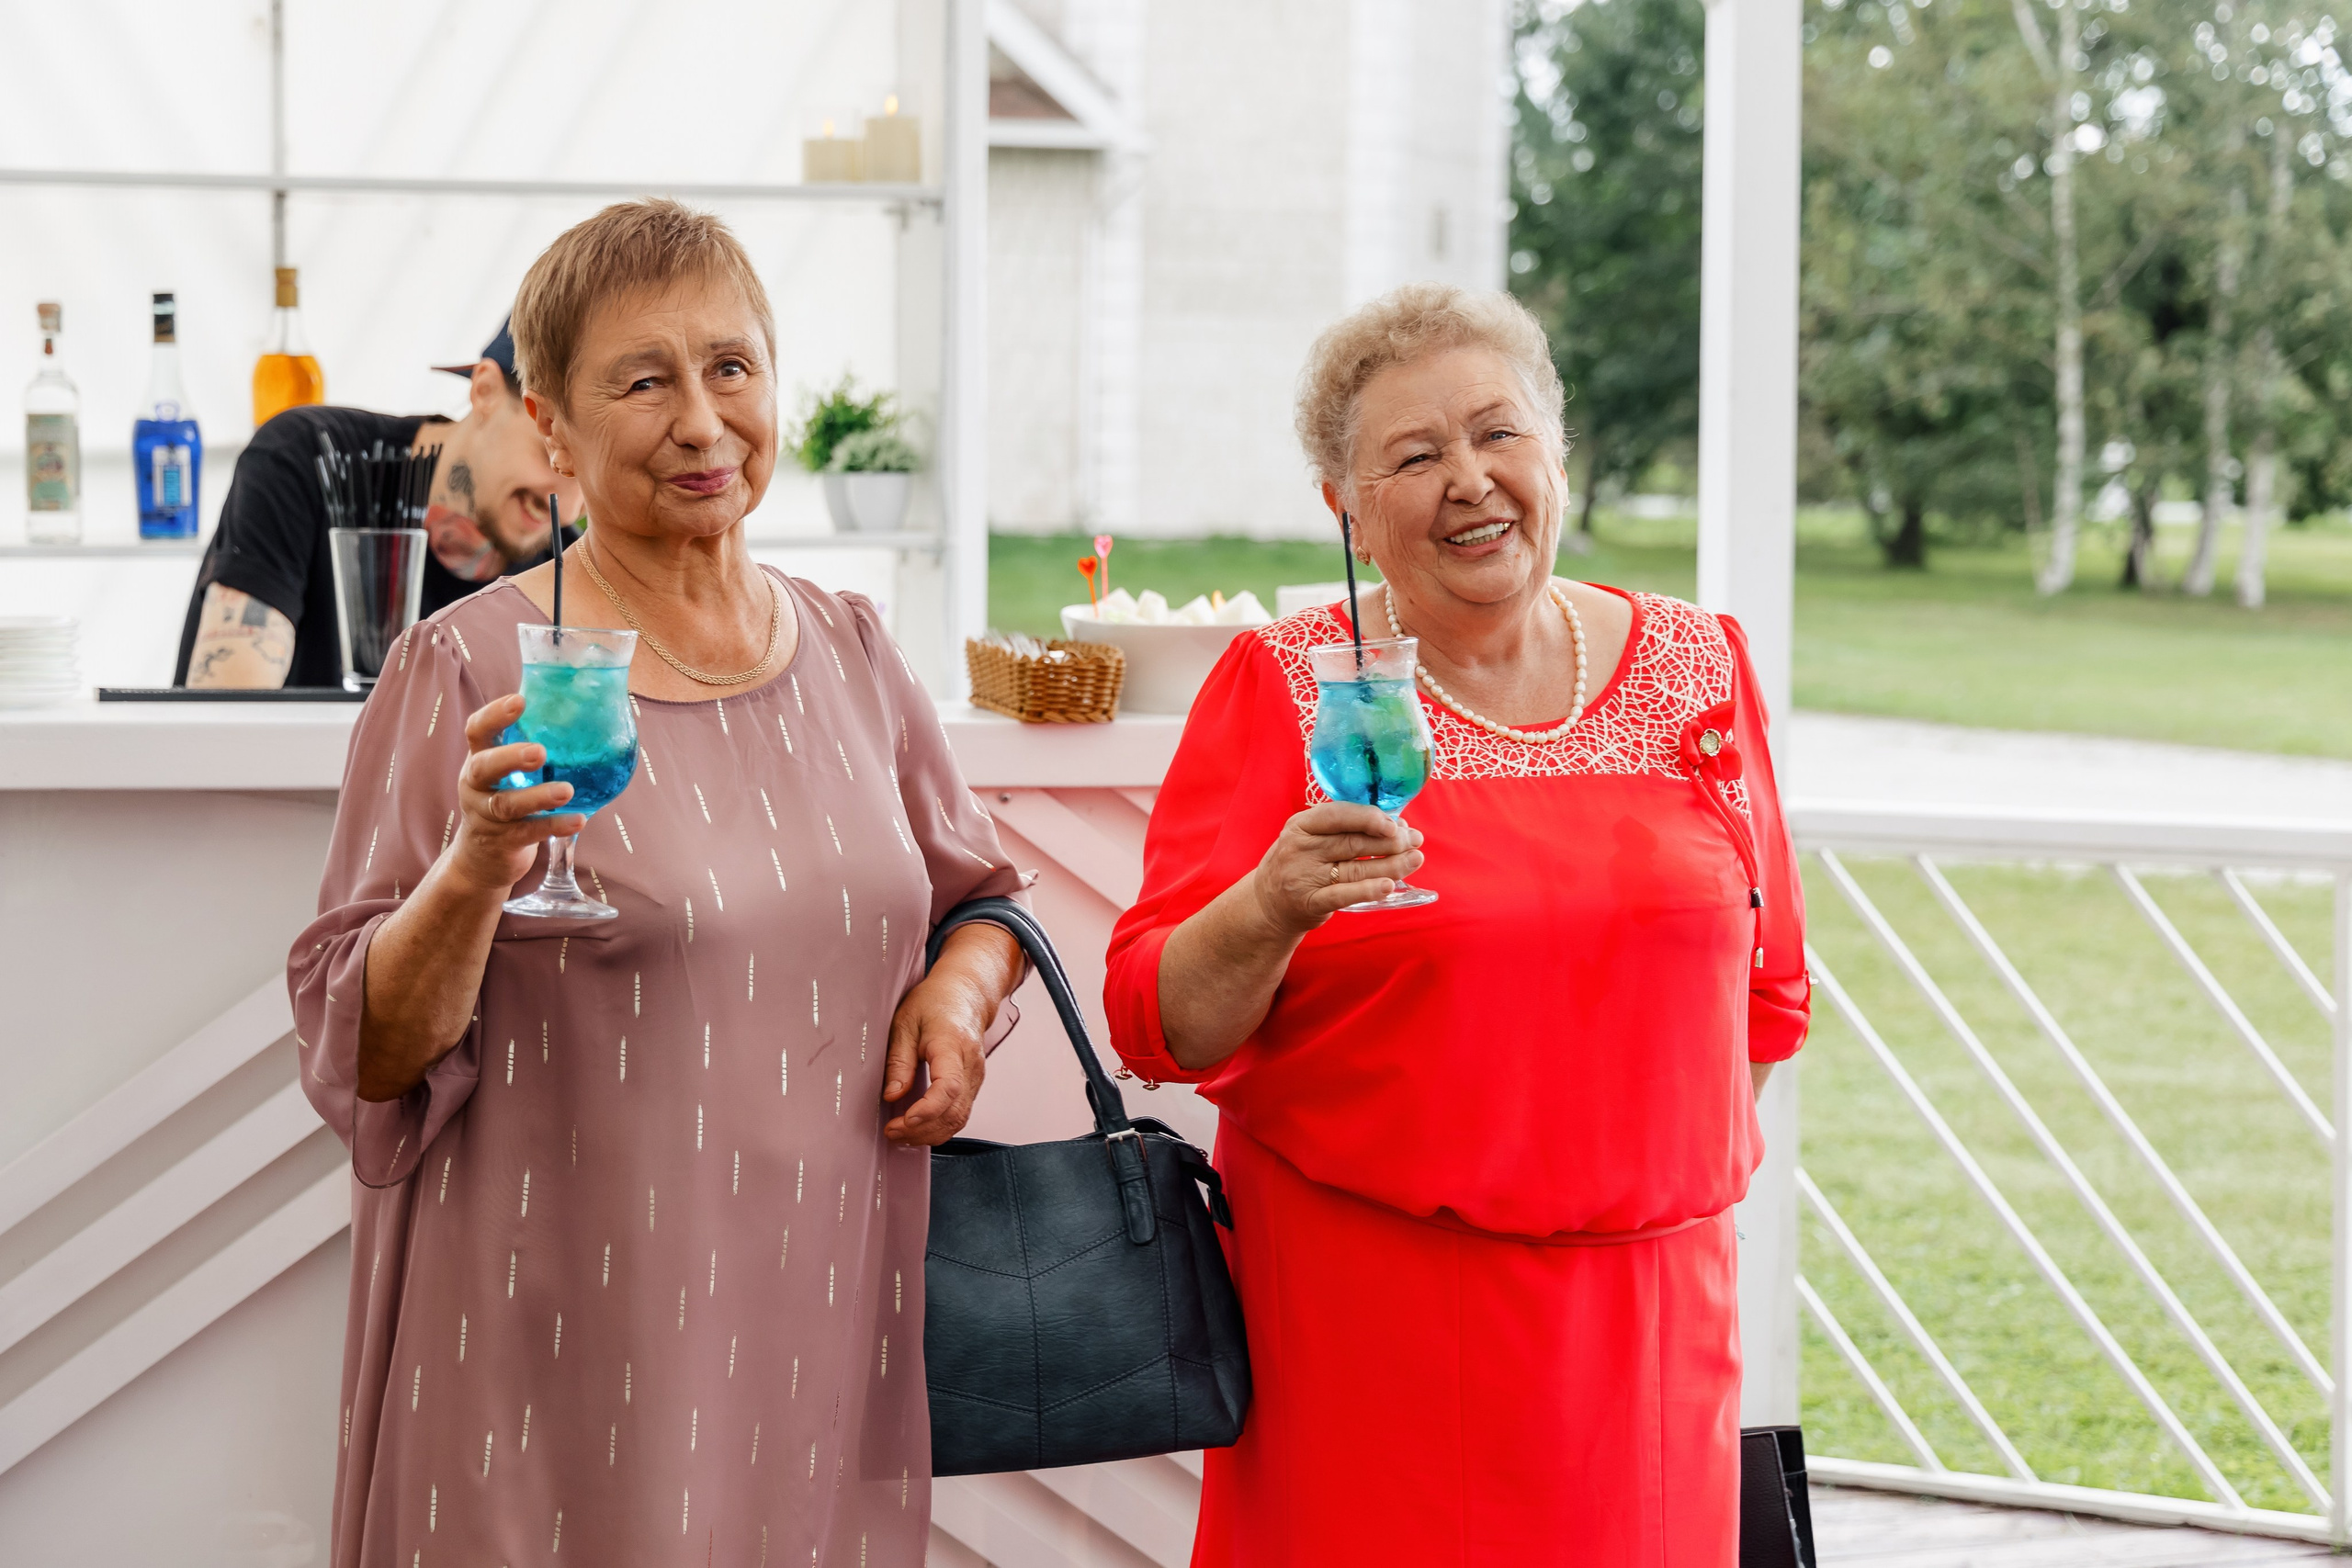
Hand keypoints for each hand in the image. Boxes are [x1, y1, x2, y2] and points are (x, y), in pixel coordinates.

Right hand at [449, 694, 584, 893]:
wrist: (481, 859)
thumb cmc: (503, 800)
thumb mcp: (504, 774)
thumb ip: (527, 749)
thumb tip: (578, 710)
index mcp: (478, 760)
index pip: (477, 731)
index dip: (494, 715)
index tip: (520, 701)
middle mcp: (476, 786)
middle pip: (484, 767)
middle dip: (510, 758)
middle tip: (539, 751)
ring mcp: (487, 816)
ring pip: (507, 804)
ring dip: (538, 796)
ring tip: (567, 790)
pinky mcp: (503, 842)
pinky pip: (530, 832)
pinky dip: (554, 826)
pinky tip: (578, 820)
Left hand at [881, 969, 990, 1146]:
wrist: (966, 994)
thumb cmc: (935, 1003)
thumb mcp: (905, 1023)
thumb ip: (899, 1061)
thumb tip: (892, 1095)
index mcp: (953, 1045)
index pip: (948, 1087)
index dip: (927, 1110)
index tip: (905, 1120)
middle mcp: (971, 1065)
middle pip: (954, 1111)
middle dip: (921, 1130)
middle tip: (891, 1131)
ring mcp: (976, 1077)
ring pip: (959, 1119)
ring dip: (929, 1134)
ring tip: (900, 1134)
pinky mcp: (973, 1085)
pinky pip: (960, 1114)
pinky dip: (938, 1127)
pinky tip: (917, 1128)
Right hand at [1246, 802, 1422, 935]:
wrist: (1267, 904)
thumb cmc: (1299, 864)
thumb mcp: (1309, 838)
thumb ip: (1344, 829)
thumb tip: (1395, 825)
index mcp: (1301, 825)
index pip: (1339, 815)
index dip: (1370, 818)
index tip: (1396, 824)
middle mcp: (1300, 849)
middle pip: (1353, 843)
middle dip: (1390, 841)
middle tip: (1415, 841)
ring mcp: (1304, 876)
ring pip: (1355, 869)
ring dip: (1391, 865)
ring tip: (1415, 859)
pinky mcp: (1310, 903)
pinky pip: (1343, 895)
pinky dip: (1367, 890)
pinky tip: (1389, 886)